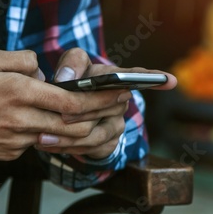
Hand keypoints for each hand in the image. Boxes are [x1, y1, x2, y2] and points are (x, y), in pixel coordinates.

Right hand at [0, 48, 132, 162]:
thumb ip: (19, 60)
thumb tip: (41, 70)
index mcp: (18, 92)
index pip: (71, 99)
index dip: (99, 98)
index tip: (119, 93)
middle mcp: (22, 118)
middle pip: (74, 122)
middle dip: (101, 114)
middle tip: (119, 104)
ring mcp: (17, 139)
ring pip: (60, 135)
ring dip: (81, 126)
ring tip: (93, 113)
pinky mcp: (10, 152)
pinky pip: (38, 141)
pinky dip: (52, 132)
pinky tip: (54, 122)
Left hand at [35, 48, 176, 158]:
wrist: (68, 108)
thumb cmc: (75, 81)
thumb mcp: (73, 65)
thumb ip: (72, 63)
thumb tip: (67, 78)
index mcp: (118, 78)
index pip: (139, 76)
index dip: (155, 78)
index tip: (171, 81)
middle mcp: (122, 101)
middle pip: (107, 108)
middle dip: (80, 112)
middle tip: (56, 115)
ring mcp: (117, 124)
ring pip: (96, 133)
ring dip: (68, 136)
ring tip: (41, 137)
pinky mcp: (109, 144)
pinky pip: (90, 150)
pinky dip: (67, 148)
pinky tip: (48, 145)